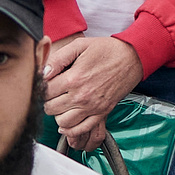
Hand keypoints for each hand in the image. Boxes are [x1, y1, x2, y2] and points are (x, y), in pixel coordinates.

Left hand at [45, 35, 143, 151]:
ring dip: (58, 114)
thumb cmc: (106, 50)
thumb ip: (58, 58)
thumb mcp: (79, 45)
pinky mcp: (102, 113)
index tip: (46, 83)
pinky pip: (81, 129)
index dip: (42, 88)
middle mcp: (82, 96)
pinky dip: (71, 129)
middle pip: (50, 108)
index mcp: (74, 78)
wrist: (132, 58)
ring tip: (61, 105)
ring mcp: (92, 107)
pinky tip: (67, 121)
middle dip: (48, 101)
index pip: (45, 92)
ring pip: (62, 122)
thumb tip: (43, 72)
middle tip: (53, 93)